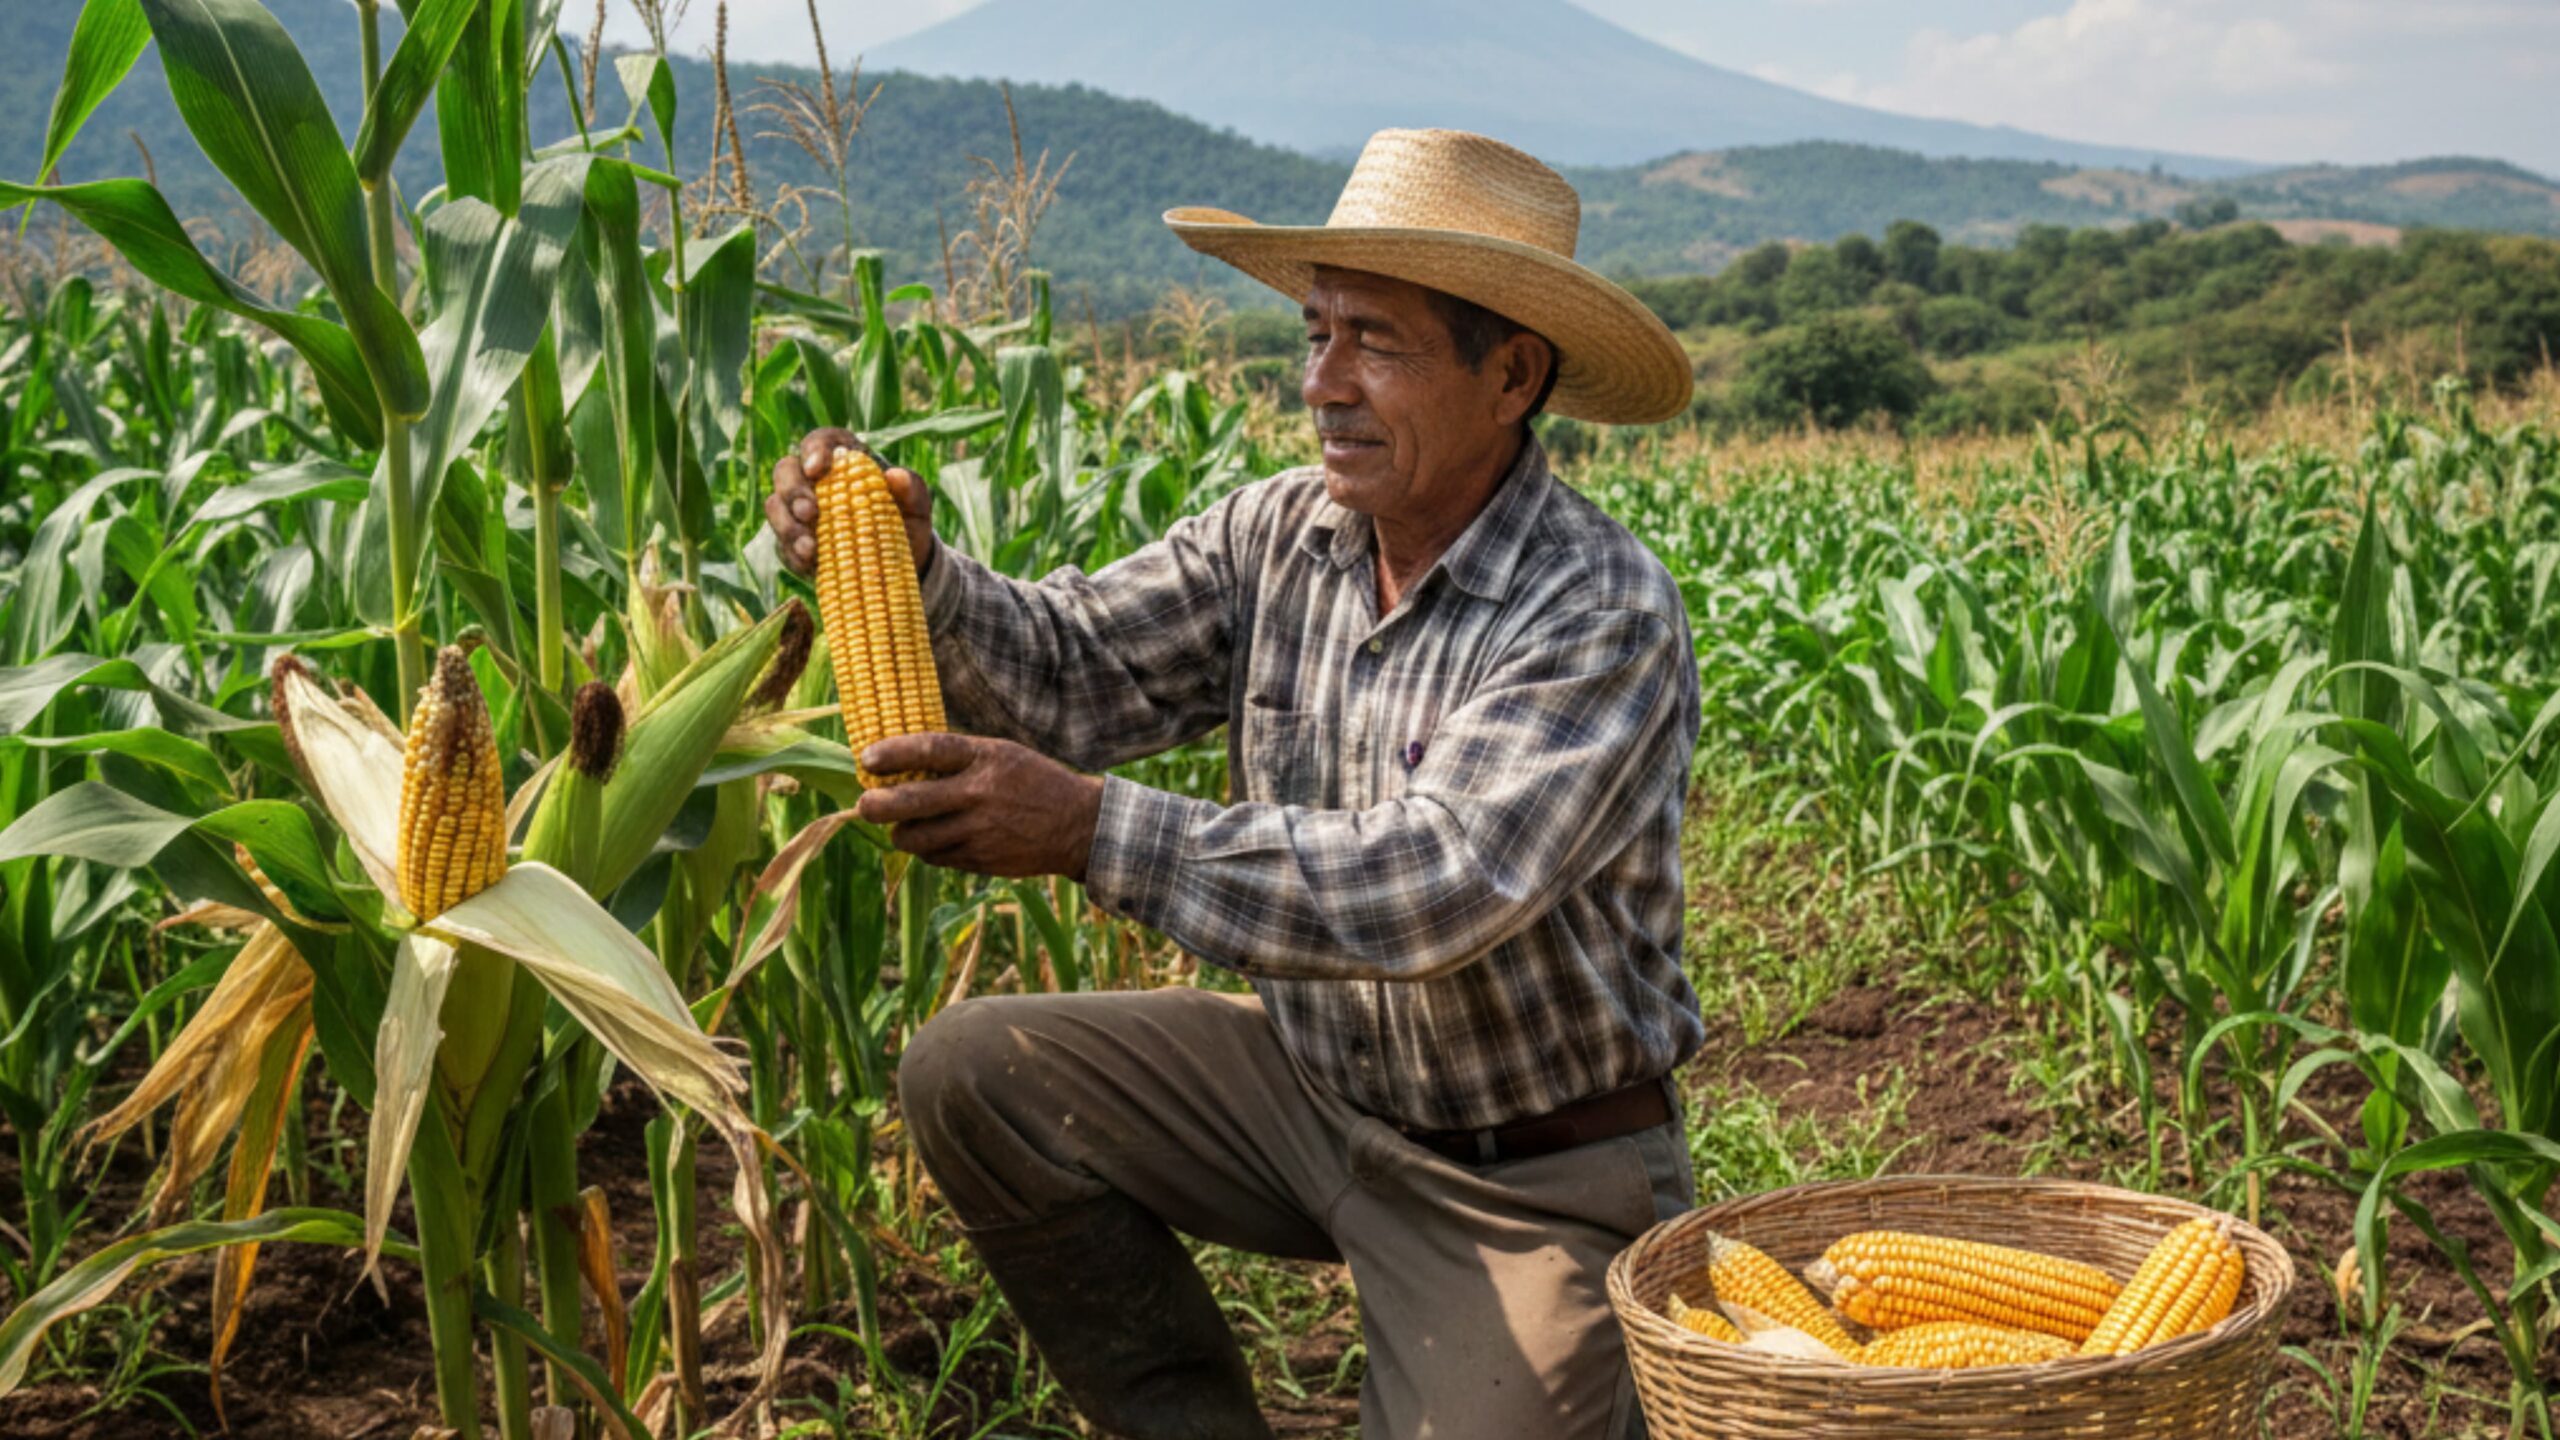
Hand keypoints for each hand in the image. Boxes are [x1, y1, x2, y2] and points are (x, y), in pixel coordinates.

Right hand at [766, 427, 936, 578]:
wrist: (901, 561)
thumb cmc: (906, 520)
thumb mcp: (917, 505)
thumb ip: (912, 487)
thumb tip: (896, 476)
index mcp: (843, 460)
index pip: (821, 441)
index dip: (814, 450)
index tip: (817, 469)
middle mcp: (814, 480)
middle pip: (786, 470)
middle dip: (793, 490)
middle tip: (810, 513)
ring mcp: (799, 511)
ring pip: (776, 506)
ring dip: (788, 526)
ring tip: (811, 548)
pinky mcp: (793, 542)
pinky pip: (781, 543)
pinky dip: (793, 553)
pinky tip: (809, 565)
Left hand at [855, 734, 1104, 880]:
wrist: (1076, 825)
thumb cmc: (1032, 781)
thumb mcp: (1001, 754)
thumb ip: (957, 757)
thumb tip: (900, 763)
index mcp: (985, 758)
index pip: (928, 750)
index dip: (891, 754)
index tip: (866, 759)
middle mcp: (979, 794)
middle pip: (909, 803)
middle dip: (875, 806)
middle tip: (865, 805)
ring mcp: (979, 831)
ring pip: (915, 838)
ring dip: (900, 833)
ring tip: (901, 826)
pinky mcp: (980, 860)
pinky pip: (935, 857)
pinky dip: (927, 849)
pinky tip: (935, 839)